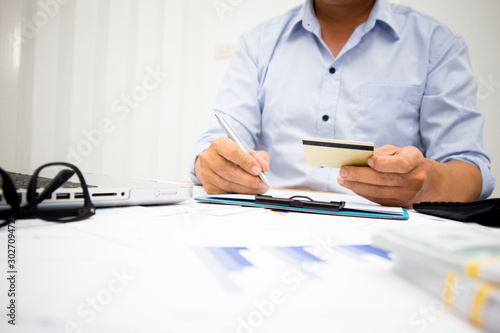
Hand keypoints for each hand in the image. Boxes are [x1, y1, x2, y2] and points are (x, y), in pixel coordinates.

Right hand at [195, 137, 270, 193]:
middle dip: (249, 180)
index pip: (233, 152)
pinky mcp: (208, 186)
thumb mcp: (248, 152)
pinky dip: (238, 193)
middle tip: (262, 183)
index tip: (259, 170)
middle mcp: (208, 157)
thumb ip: (259, 157)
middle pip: (230, 171)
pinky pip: (225, 192)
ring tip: (258, 188)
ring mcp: (206, 173)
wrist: (217, 163)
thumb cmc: (233, 157)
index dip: (247, 162)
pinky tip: (247, 191)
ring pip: (228, 184)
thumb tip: (264, 166)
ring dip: (246, 188)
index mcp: (219, 144)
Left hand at [337, 145, 481, 206]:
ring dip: (356, 186)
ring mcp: (406, 194)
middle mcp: (413, 180)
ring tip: (343, 179)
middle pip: (383, 180)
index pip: (400, 165)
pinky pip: (377, 199)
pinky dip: (362, 192)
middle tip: (343, 171)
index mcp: (415, 162)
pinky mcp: (399, 203)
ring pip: (378, 192)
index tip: (368, 161)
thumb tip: (362, 159)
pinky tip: (352, 186)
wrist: (428, 181)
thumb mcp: (401, 151)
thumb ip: (383, 153)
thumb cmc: (410, 161)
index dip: (383, 163)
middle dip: (360, 175)